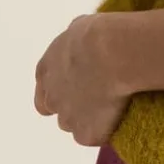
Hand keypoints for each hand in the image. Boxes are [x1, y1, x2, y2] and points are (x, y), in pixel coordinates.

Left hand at [34, 13, 129, 146]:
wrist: (113, 53)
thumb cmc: (98, 33)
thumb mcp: (80, 27)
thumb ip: (73, 42)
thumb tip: (79, 42)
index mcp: (45, 71)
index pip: (43, 91)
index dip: (59, 90)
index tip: (77, 86)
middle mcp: (51, 97)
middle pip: (56, 110)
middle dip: (71, 106)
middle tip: (95, 96)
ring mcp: (67, 119)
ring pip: (75, 124)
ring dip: (88, 118)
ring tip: (113, 103)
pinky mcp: (86, 135)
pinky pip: (95, 136)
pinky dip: (106, 129)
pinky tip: (120, 114)